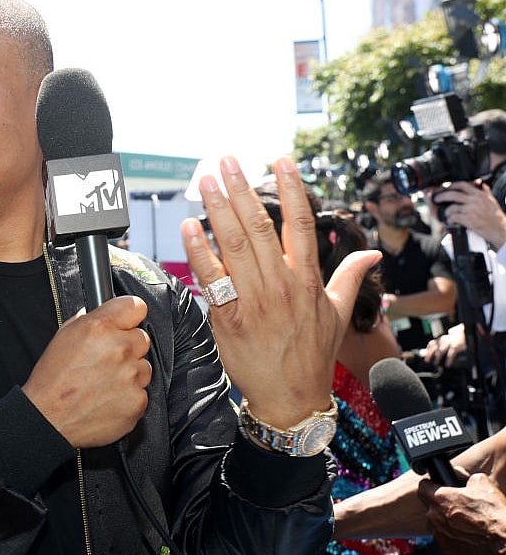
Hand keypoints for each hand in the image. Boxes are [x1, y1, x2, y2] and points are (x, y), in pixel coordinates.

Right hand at [23, 295, 151, 447]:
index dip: (130, 315)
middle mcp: (119, 348)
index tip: (127, 322)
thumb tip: (98, 314)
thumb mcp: (62, 338)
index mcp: (100, 328)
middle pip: (142, 338)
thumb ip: (86, 321)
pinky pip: (142, 392)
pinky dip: (129, 396)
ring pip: (144, 367)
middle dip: (128, 346)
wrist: (49, 419)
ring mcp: (131, 376)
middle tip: (107, 360)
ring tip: (104, 383)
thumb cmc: (51, 381)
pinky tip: (108, 399)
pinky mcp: (138, 401)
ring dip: (130, 373)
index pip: (135, 306)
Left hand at [180, 157, 379, 427]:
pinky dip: (199, 252)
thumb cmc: (313, 356)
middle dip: (242, 191)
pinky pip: (212, 279)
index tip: (280, 161)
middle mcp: (282, 286)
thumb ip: (349, 277)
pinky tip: (189, 227)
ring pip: (234, 247)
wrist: (291, 399)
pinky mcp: (229, 319)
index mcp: (308, 281)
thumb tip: (372, 254)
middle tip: (227, 161)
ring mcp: (255, 302)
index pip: (301, 225)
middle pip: (260, 228)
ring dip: (218, 211)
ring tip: (206, 182)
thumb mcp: (337, 314)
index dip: (291, 190)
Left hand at [419, 471, 505, 553]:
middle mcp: (434, 516)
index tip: (437, 486)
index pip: (422, 486)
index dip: (431, 484)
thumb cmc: (494, 512)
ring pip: (435, 522)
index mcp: (439, 498)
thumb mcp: (481, 482)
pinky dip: (450, 534)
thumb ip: (464, 476)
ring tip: (462, 520)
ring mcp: (439, 533)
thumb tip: (459, 474)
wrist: (504, 539)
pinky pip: (443, 537)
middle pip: (428, 505)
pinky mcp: (445, 548)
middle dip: (438, 503)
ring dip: (444, 519)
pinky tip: (465, 532)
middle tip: (455, 503)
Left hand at [425, 323, 466, 367]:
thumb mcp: (449, 338)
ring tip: (435, 363)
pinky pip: (451, 354)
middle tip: (427, 360)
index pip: (432, 343)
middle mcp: (444, 339)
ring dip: (437, 358)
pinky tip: (447, 364)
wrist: (468, 331)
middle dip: (429, 354)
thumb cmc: (459, 336)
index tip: (425, 354)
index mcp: (442, 338)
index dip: (428, 349)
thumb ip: (442, 343)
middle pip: (434, 347)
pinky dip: (449, 360)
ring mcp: (450, 342)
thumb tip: (436, 349)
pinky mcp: (456, 345)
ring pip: (441, 350)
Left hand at [435, 180, 505, 248]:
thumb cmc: (495, 216)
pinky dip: (449, 220)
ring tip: (447, 215)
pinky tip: (450, 222)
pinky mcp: (469, 220)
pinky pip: (454, 218)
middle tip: (436, 199)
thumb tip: (480, 184)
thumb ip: (485, 191)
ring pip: (452, 208)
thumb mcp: (492, 201)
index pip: (463, 185)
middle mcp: (475, 201)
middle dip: (442, 196)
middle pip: (453, 195)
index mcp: (480, 195)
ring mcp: (472, 210)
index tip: (444, 187)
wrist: (500, 229)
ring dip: (447, 212)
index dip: (451, 185)